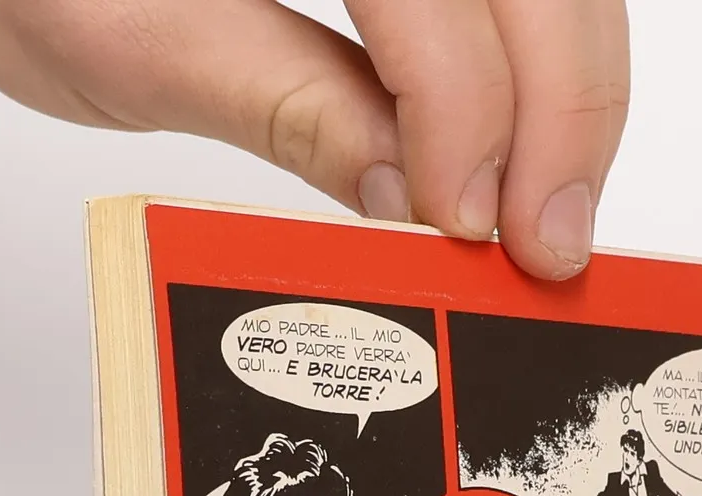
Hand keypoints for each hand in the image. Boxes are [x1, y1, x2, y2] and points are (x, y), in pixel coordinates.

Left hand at [0, 0, 631, 280]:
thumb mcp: (133, 43)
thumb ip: (288, 105)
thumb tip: (414, 196)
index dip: (475, 117)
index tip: (473, 233)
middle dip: (565, 110)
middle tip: (549, 247)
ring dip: (568, 87)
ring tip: (543, 206)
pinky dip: (533, 55)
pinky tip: (516, 140)